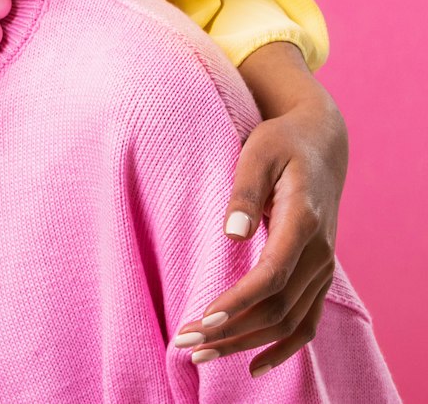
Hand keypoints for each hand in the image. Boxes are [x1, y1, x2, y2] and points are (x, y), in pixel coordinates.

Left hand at [174, 45, 347, 376]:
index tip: (203, 319)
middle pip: (278, 308)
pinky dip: (284, 348)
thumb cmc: (281, 143)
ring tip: (202, 356)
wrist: (320, 143)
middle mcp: (319, 253)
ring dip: (247, 343)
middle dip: (232, 331)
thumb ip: (243, 190)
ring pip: (290, 322)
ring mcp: (323, 267)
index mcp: (302, 223)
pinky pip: (307, 323)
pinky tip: (255, 365)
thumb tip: (231, 232)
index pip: (271, 276)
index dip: (238, 302)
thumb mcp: (257, 153)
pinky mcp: (318, 274)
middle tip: (186, 344)